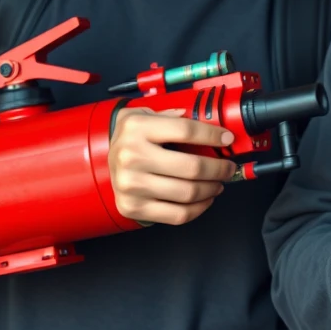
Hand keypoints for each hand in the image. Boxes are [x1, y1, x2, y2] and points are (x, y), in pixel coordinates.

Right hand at [108, 107, 236, 225]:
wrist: (101, 159)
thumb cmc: (132, 137)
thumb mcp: (145, 114)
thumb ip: (173, 115)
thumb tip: (208, 124)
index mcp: (137, 128)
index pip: (186, 130)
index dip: (213, 135)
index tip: (228, 139)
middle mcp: (131, 156)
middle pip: (192, 167)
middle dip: (219, 168)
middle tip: (228, 167)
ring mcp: (131, 185)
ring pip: (188, 193)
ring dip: (212, 188)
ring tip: (218, 182)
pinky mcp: (132, 207)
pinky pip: (177, 215)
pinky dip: (199, 208)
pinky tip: (205, 199)